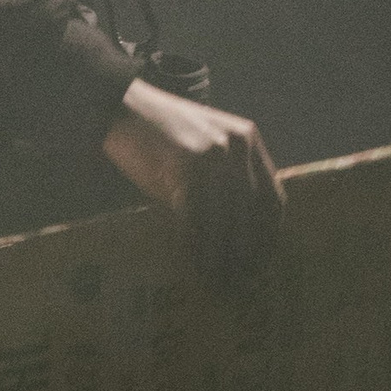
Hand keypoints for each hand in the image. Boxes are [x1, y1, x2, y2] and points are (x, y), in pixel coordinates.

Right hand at [103, 79, 283, 278]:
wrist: (117, 107)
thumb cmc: (156, 137)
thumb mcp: (201, 154)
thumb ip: (222, 184)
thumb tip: (232, 239)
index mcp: (248, 140)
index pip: (273, 197)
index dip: (269, 235)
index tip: (261, 262)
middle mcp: (238, 147)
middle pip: (254, 213)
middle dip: (248, 252)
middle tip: (241, 283)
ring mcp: (215, 154)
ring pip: (227, 220)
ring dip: (223, 257)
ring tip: (217, 283)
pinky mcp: (189, 164)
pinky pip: (199, 218)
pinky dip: (198, 246)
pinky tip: (194, 265)